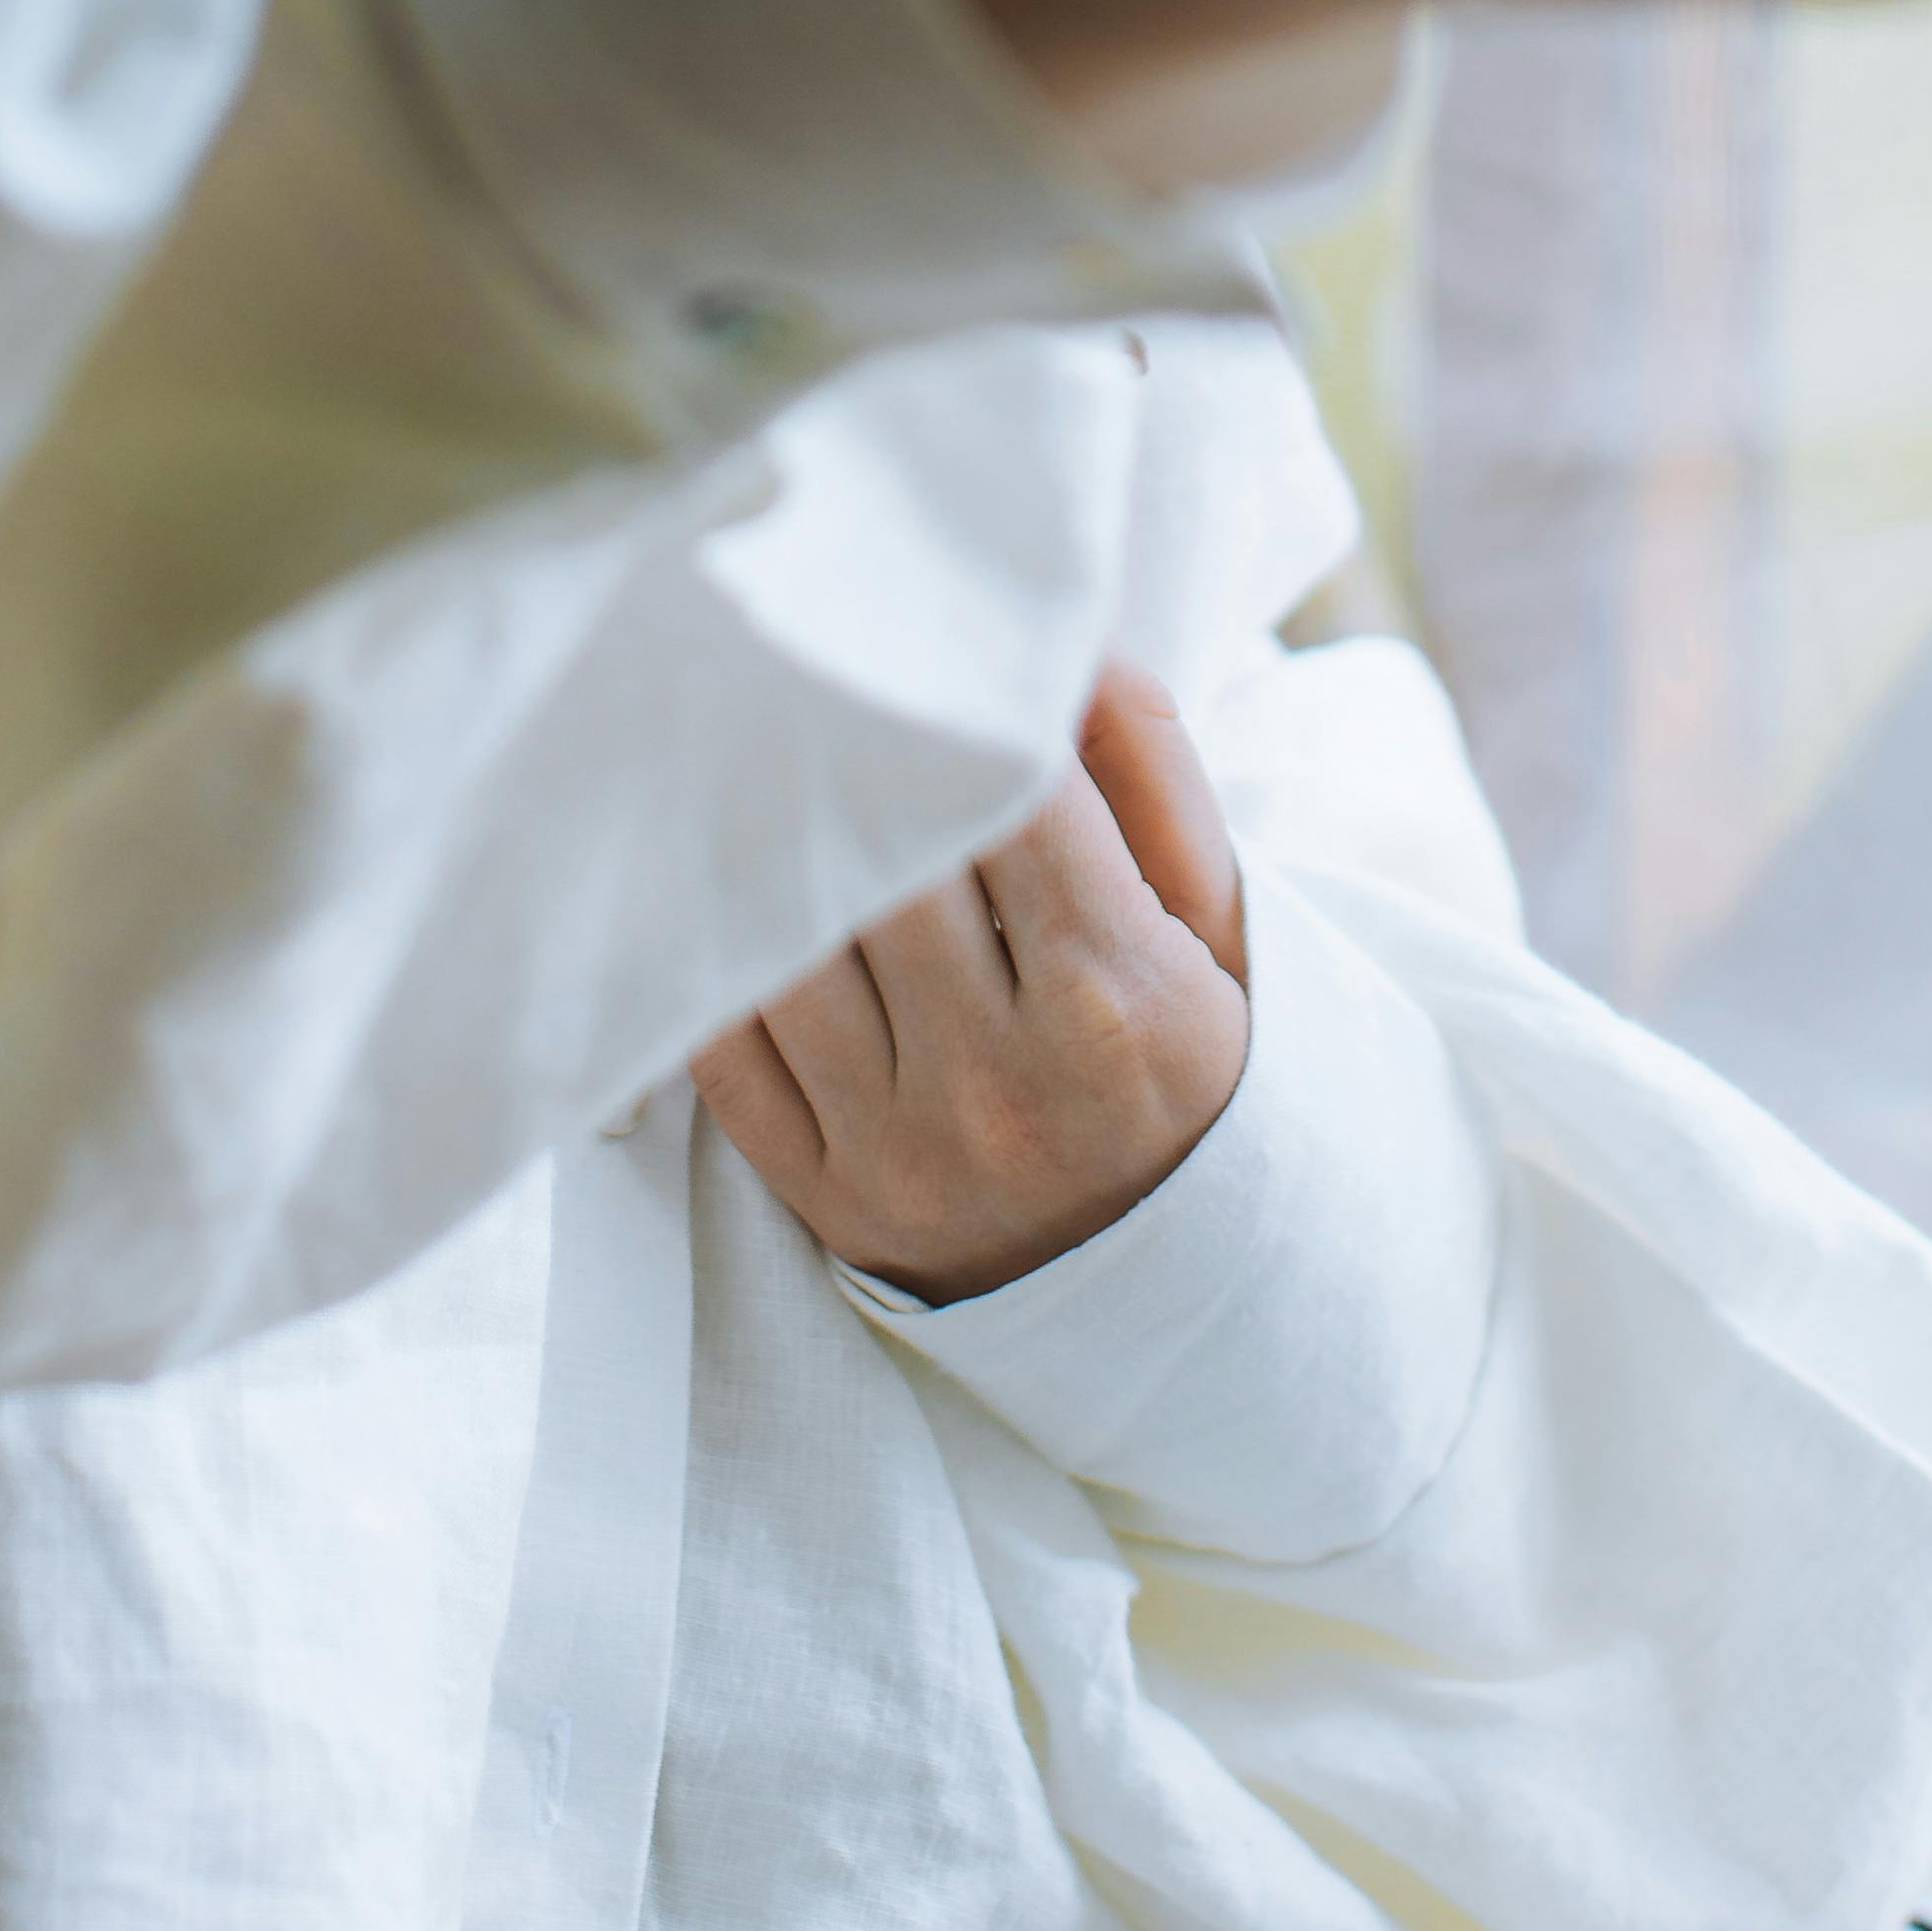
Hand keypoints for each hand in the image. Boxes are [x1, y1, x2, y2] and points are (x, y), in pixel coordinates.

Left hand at [690, 660, 1248, 1302]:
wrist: (1166, 1288)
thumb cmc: (1186, 1064)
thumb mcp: (1215, 924)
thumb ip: (1147, 769)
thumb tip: (1062, 642)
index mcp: (1120, 1000)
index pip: (1011, 806)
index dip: (966, 708)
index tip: (925, 642)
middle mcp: (1003, 1082)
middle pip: (886, 868)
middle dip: (851, 759)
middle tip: (803, 664)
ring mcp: (903, 1149)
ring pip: (789, 951)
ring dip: (766, 849)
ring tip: (749, 760)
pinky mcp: (826, 1196)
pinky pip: (726, 1055)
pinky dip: (717, 961)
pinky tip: (724, 891)